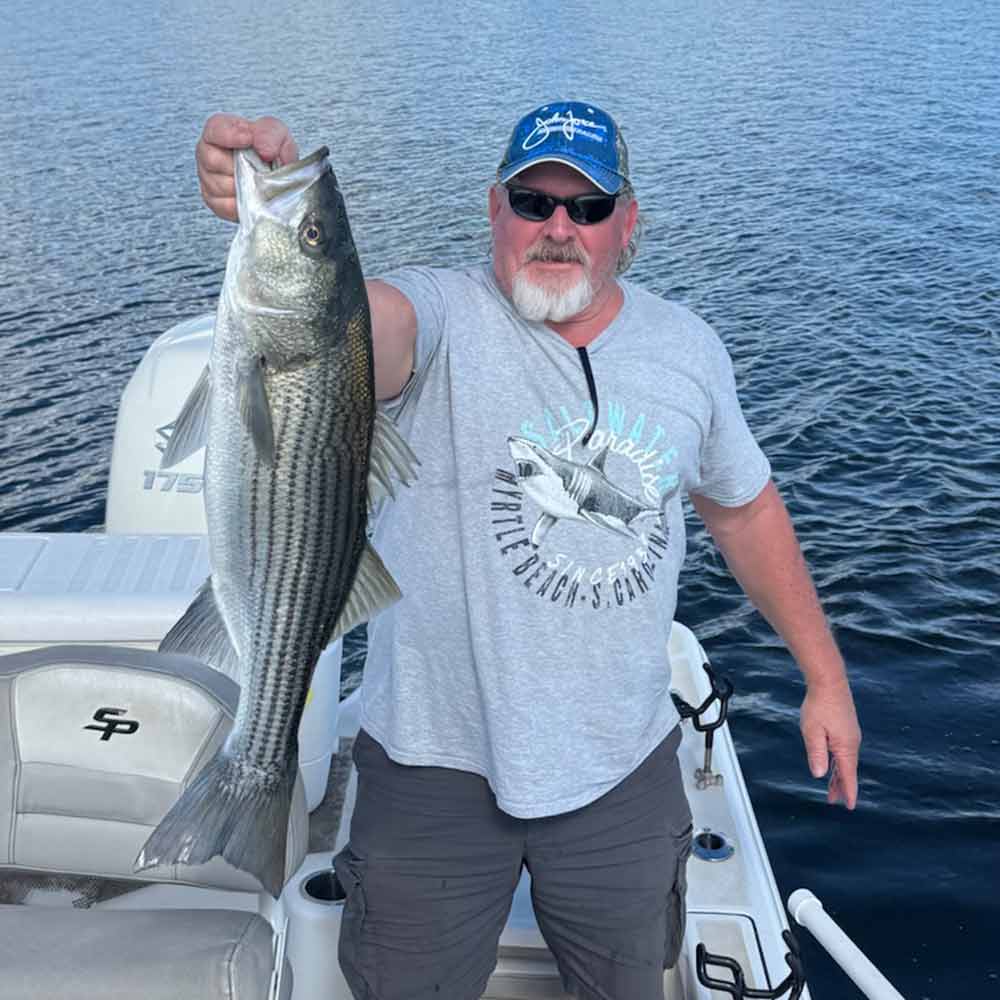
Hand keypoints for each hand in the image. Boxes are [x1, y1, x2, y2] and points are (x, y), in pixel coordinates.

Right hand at [195, 113, 299, 221]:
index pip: (213, 129)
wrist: (280, 177)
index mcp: (218, 131)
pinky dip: (244, 204)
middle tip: (260, 168)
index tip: (248, 140)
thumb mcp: (277, 134)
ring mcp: (209, 180)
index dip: (229, 135)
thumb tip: (264, 150)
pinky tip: (255, 198)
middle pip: (212, 160)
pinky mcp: (215, 203)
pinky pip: (225, 206)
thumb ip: (270, 134)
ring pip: (220, 185)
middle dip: (239, 166)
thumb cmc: (272, 150)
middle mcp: (207, 154)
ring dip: (245, 186)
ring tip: (260, 183)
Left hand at [799, 678, 860, 808]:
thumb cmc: (819, 705)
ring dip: (840, 774)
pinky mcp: (847, 727)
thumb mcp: (812, 731)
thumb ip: (816, 753)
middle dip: (841, 786)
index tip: (848, 807)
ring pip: (846, 760)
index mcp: (845, 746)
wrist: (829, 680)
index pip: (848, 775)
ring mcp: (851, 734)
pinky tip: (835, 763)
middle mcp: (852, 742)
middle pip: (847, 770)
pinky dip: (840, 761)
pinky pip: (845, 750)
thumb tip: (819, 775)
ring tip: (832, 787)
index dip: (848, 792)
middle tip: (833, 801)